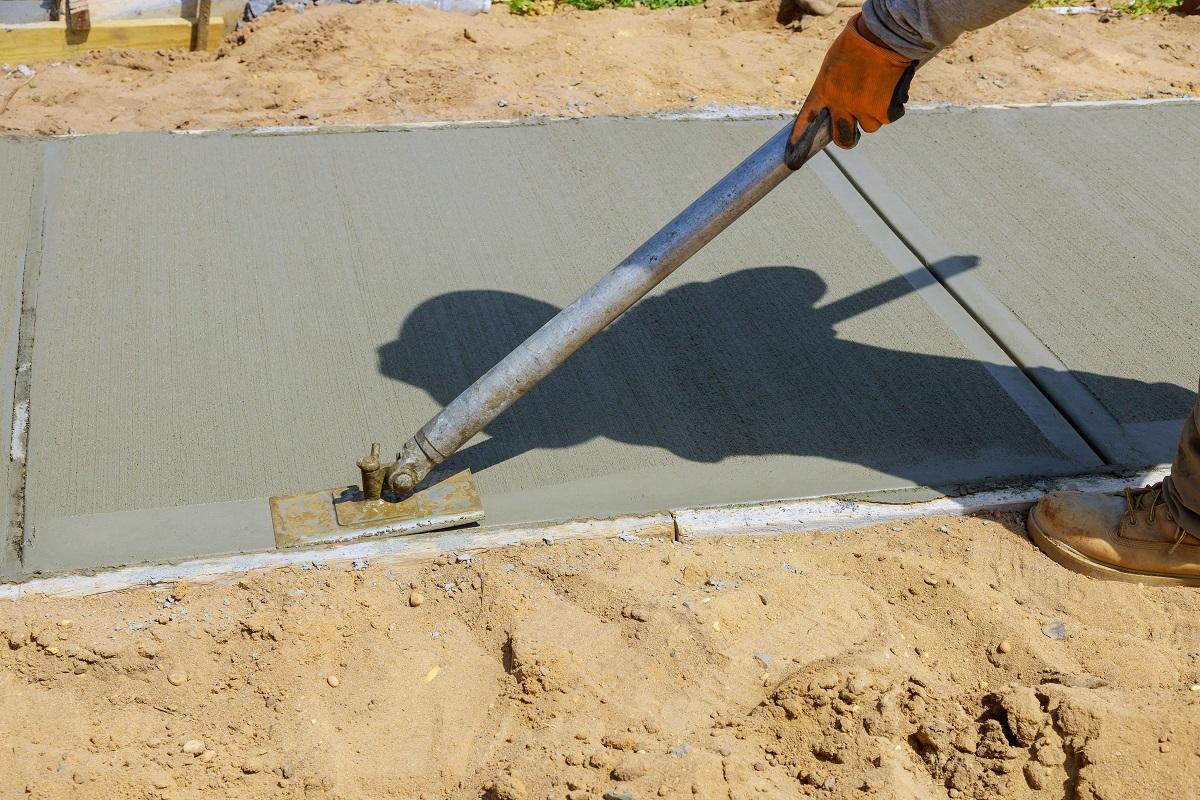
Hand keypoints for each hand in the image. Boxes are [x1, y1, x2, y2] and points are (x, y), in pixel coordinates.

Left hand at [790, 13, 918, 150]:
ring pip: (869, 127)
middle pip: (842, 138)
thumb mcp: (834, 64)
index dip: (800, 140)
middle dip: (847, 138)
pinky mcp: (884, 110)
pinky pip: (888, 117)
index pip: (806, 121)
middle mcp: (841, 104)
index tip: (793, 158)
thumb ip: (832, 87)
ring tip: (878, 91)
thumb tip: (835, 104)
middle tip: (852, 132)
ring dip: (873, 115)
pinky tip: (891, 89)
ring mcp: (863, 109)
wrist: (884, 34)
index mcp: (823, 91)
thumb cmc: (858, 43)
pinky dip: (891, 107)